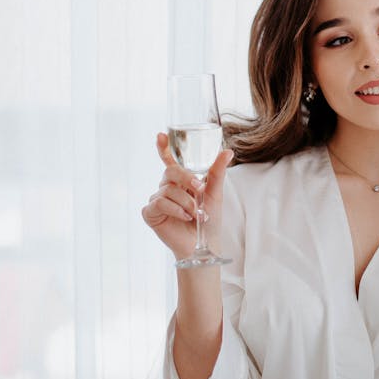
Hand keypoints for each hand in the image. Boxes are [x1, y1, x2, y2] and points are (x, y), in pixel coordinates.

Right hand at [141, 132, 232, 260]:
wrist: (203, 243)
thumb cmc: (208, 220)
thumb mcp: (215, 192)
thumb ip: (217, 171)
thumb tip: (228, 151)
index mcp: (180, 180)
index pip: (169, 160)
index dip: (163, 147)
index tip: (161, 135)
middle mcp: (166, 188)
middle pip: (170, 172)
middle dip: (186, 179)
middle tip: (200, 189)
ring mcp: (157, 199)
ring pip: (168, 189)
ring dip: (186, 202)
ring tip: (196, 214)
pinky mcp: (150, 212)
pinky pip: (160, 203)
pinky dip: (176, 209)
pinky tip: (185, 217)